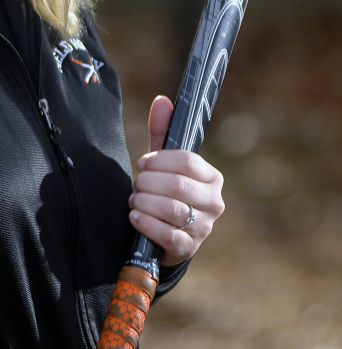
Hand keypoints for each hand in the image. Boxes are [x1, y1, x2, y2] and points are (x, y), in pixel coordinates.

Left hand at [128, 96, 224, 264]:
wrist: (166, 236)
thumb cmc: (165, 192)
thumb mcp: (163, 163)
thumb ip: (162, 132)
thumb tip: (162, 101)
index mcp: (212, 178)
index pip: (188, 161)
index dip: (159, 160)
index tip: (143, 163)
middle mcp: (214, 202)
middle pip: (177, 185)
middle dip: (148, 182)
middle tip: (136, 183)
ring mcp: (204, 227)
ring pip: (171, 209)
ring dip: (144, 202)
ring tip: (134, 200)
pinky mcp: (188, 247)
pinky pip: (166, 234)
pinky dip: (145, 223)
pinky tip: (134, 217)